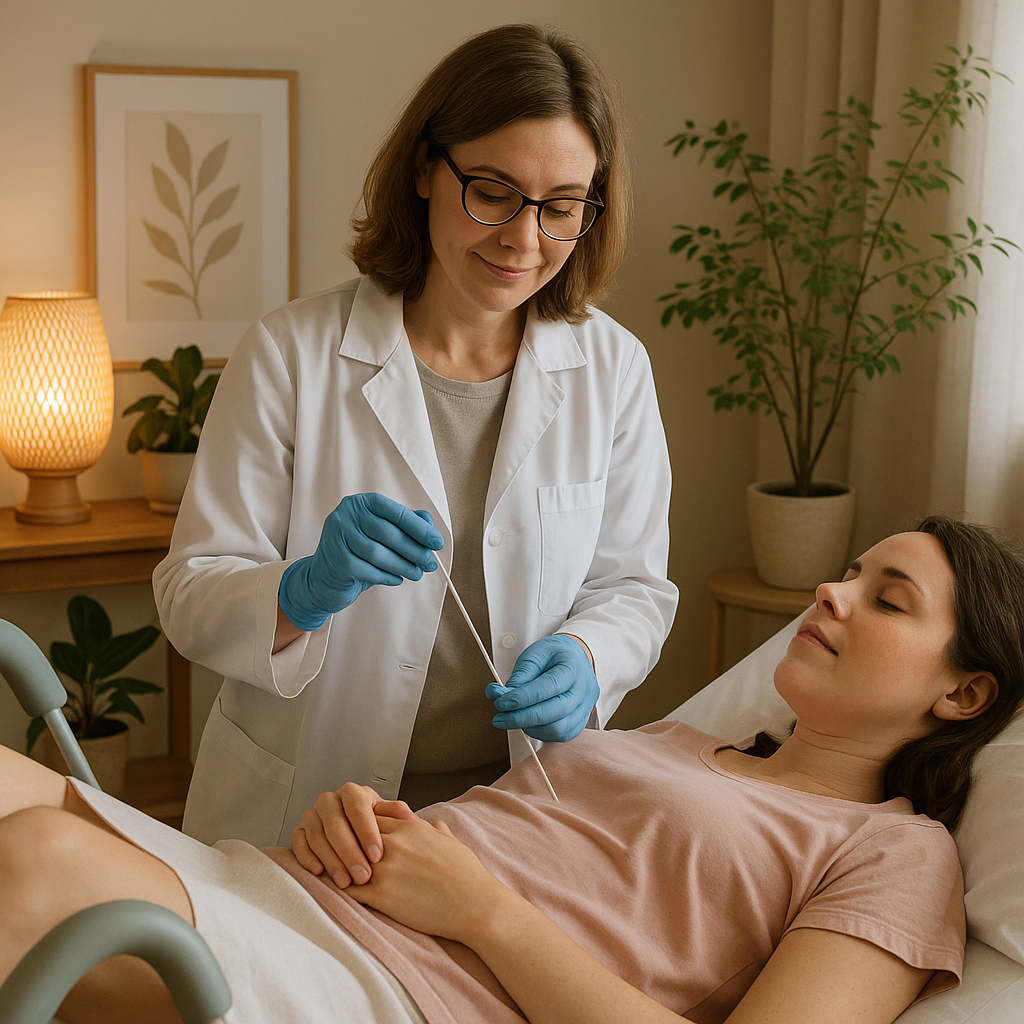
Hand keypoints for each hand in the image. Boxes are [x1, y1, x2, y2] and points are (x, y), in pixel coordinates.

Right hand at [278, 492, 443, 629]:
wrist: (323, 578)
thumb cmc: (359, 552)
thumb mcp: (381, 536)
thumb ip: (405, 525)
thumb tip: (429, 522)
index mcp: (361, 503)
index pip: (396, 512)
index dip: (420, 528)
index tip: (438, 543)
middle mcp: (345, 515)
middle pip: (389, 534)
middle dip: (415, 551)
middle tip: (431, 564)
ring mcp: (337, 537)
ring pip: (380, 554)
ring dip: (404, 566)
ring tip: (417, 574)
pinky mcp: (336, 561)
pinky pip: (370, 571)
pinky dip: (388, 577)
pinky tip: (397, 579)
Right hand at [291, 782, 417, 887]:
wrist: (355, 835)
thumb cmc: (374, 828)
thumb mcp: (388, 819)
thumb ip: (397, 816)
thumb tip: (410, 818)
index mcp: (353, 793)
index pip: (358, 808)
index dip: (367, 832)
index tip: (377, 855)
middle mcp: (330, 800)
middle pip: (336, 824)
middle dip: (350, 852)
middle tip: (363, 875)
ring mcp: (312, 815)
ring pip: (317, 836)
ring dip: (331, 860)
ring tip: (345, 882)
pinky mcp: (299, 831)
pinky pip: (298, 843)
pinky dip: (307, 858)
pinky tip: (319, 872)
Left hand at [346, 815, 509, 942]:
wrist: (475, 904)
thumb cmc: (466, 873)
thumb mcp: (449, 840)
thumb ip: (434, 829)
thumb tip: (434, 823)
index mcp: (408, 826)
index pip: (367, 817)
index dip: (357, 827)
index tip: (352, 836)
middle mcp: (393, 843)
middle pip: (351, 835)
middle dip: (342, 844)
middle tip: (333, 853)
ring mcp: (385, 870)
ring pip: (345, 861)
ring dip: (338, 867)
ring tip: (330, 873)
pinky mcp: (382, 896)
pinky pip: (349, 891)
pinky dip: (341, 890)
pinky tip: (337, 894)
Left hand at [486, 633, 598, 741]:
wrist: (574, 658)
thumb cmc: (552, 655)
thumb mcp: (534, 654)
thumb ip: (520, 675)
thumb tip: (499, 696)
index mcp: (573, 666)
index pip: (549, 686)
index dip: (523, 698)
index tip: (500, 703)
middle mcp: (585, 689)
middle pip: (556, 711)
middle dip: (523, 718)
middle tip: (499, 718)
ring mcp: (587, 707)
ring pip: (560, 729)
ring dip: (531, 728)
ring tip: (512, 719)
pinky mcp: (582, 720)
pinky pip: (563, 735)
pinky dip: (541, 733)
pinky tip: (527, 724)